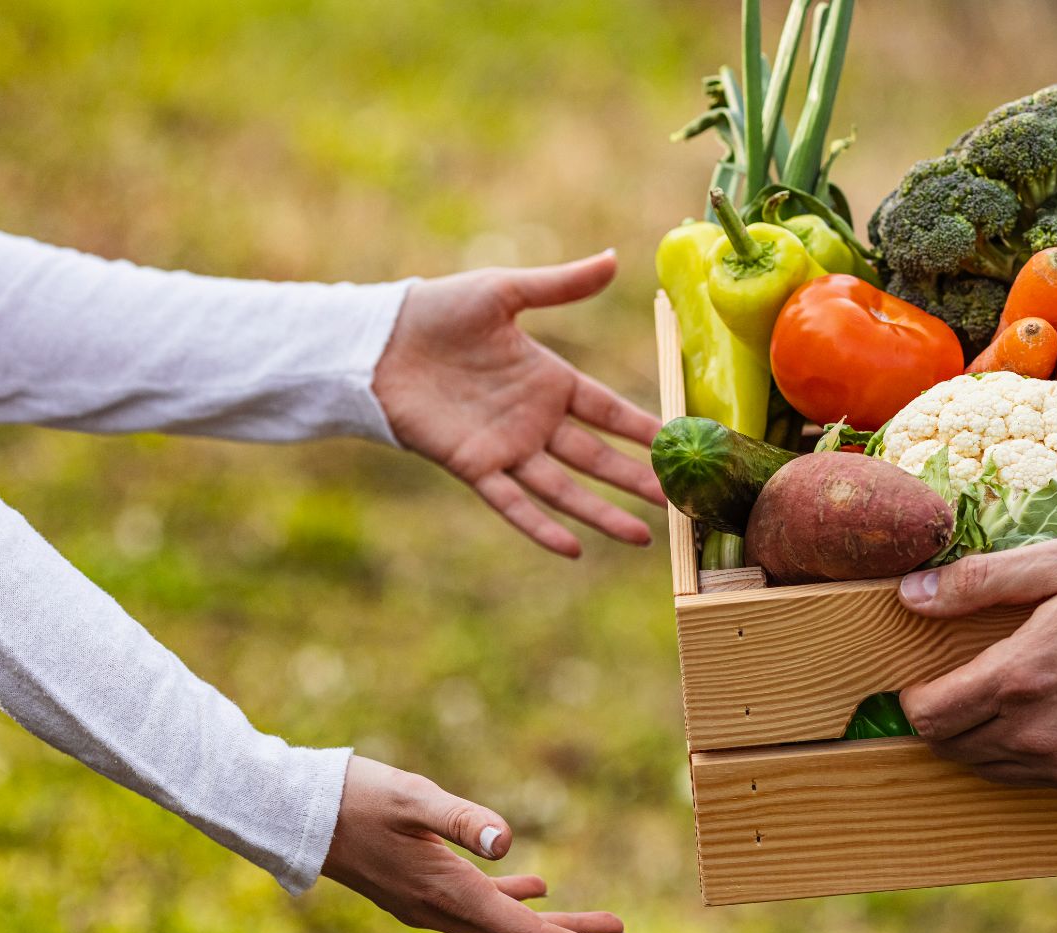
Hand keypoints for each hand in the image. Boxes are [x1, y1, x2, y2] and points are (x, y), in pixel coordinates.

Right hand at [321, 757, 647, 932]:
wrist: (292, 810)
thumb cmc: (354, 796)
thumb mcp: (413, 797)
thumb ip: (461, 818)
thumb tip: (507, 842)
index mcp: (450, 894)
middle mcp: (444, 912)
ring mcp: (431, 905)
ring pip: (509, 932)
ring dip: (561, 932)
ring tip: (612, 923)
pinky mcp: (423, 889)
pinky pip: (484, 909)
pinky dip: (520, 907)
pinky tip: (541, 890)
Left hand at [372, 250, 666, 556]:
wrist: (376, 341)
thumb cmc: (437, 311)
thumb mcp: (504, 292)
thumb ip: (560, 286)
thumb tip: (612, 259)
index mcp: (549, 380)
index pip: (608, 412)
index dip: (643, 429)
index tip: (680, 445)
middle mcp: (534, 420)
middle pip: (597, 458)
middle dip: (637, 479)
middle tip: (677, 500)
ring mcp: (506, 447)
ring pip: (564, 488)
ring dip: (602, 513)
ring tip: (642, 536)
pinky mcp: (472, 465)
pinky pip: (512, 503)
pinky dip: (540, 527)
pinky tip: (573, 549)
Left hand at [896, 537, 1056, 804]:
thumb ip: (979, 581)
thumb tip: (910, 594)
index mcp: (1021, 679)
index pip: (929, 715)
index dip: (916, 698)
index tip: (925, 679)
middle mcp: (1041, 736)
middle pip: (956, 749)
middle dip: (949, 718)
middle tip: (969, 684)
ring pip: (998, 770)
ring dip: (991, 740)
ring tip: (1020, 697)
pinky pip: (1052, 782)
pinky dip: (1045, 756)